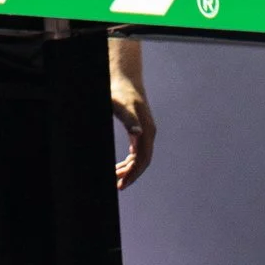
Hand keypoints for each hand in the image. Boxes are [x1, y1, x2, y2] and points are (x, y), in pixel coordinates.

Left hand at [109, 37, 155, 186]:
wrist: (124, 79)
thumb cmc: (119, 92)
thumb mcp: (120, 106)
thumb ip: (128, 119)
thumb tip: (137, 135)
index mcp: (146, 130)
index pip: (142, 159)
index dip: (132, 174)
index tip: (120, 185)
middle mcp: (148, 132)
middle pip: (143, 162)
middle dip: (131, 175)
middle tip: (116, 186)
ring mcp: (146, 131)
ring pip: (140, 158)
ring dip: (130, 170)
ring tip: (116, 178)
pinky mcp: (141, 130)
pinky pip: (138, 152)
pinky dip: (130, 162)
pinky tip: (121, 167)